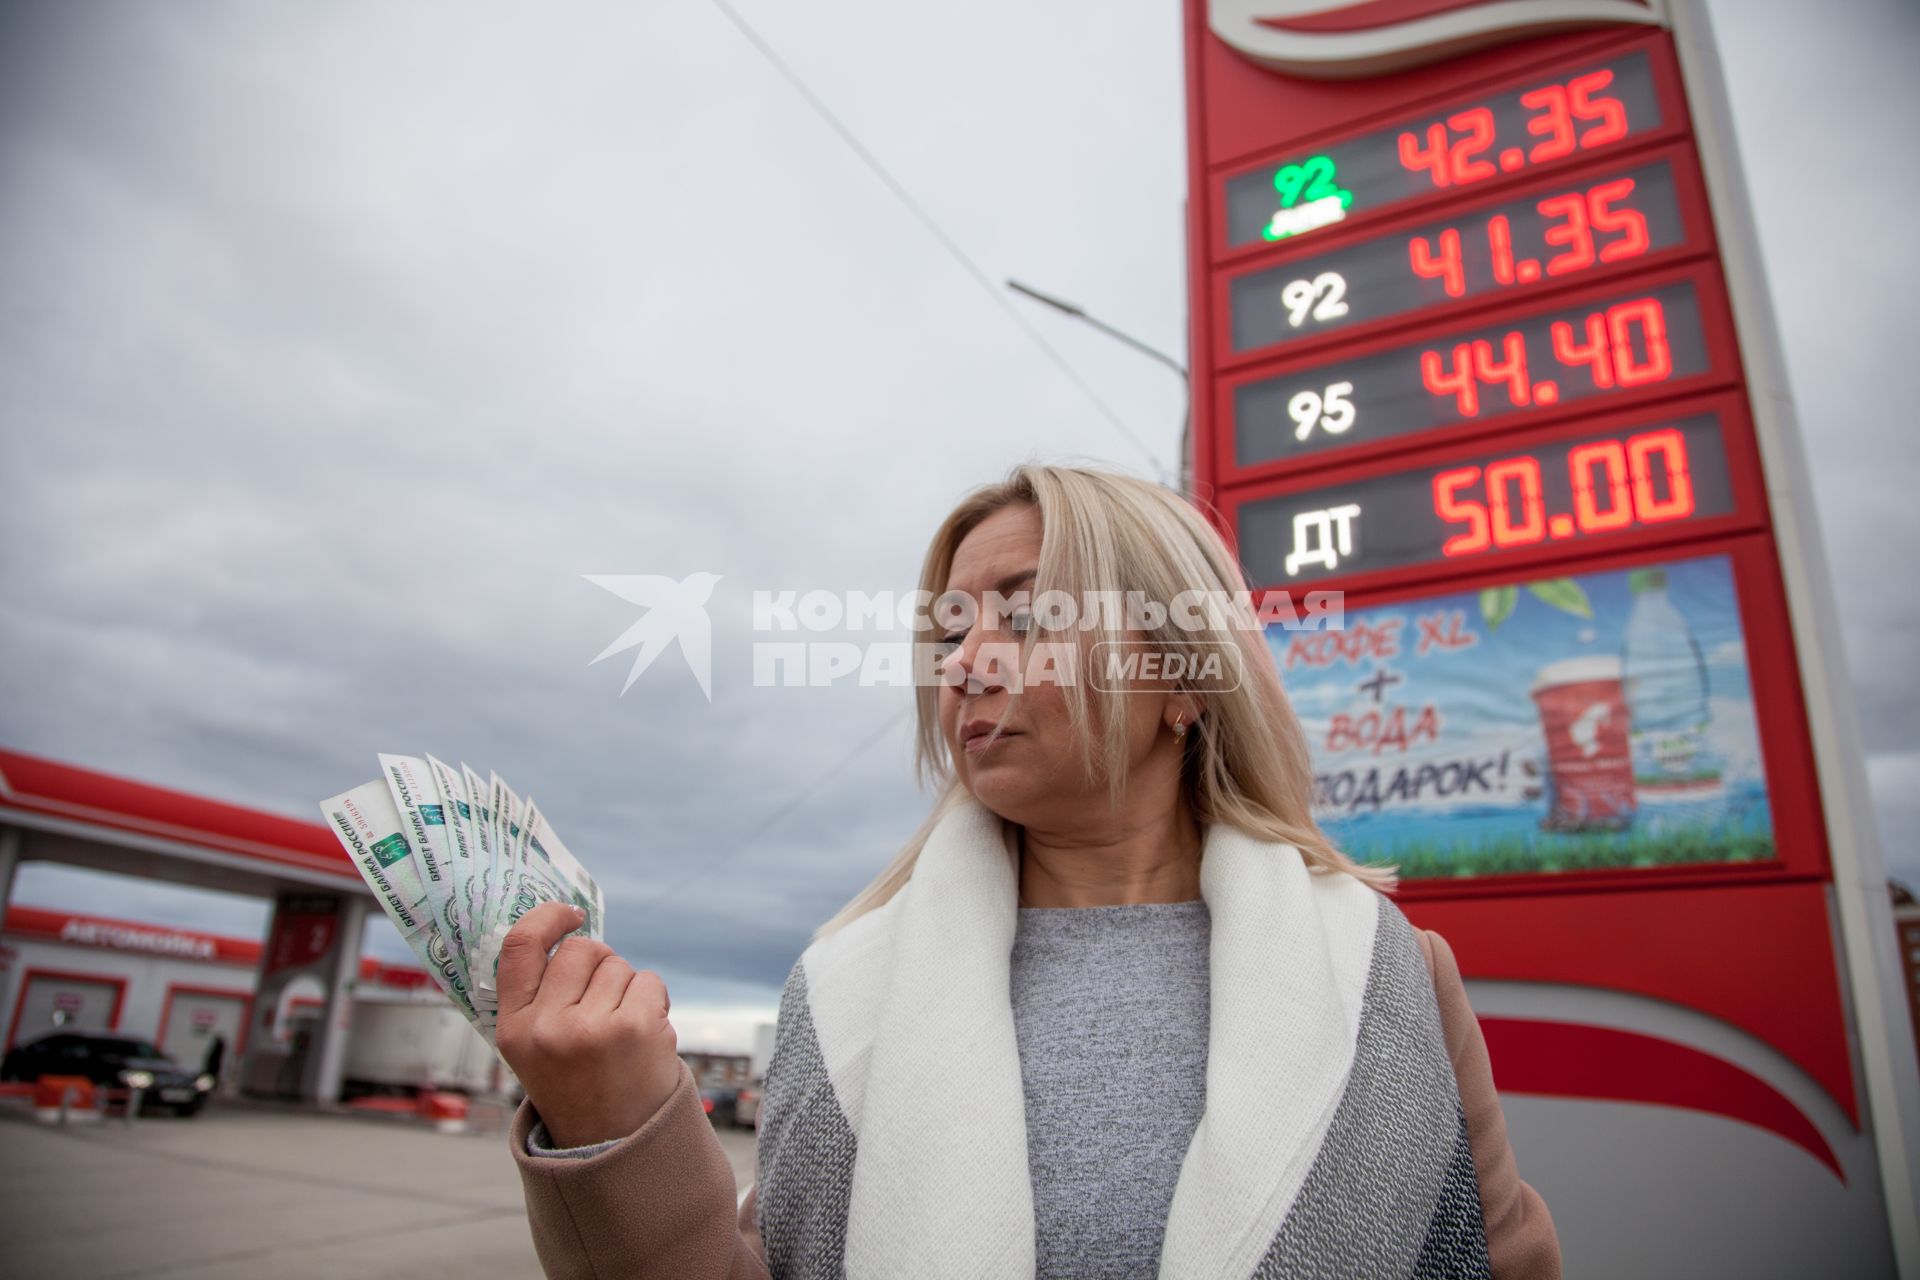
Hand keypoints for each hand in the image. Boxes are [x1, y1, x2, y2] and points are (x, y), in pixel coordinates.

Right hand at [494, 902, 682, 1147]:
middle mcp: (548, 1027)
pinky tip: (644, 1036)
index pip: (519, 946)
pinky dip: (653, 1001)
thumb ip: (540, 997)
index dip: (547, 918)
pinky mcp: (636, 1028)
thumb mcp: (534, 1049)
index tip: (570, 914)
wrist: (615, 1148)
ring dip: (628, 989)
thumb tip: (566, 932)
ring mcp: (592, 1027)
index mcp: (513, 1029)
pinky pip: (649, 982)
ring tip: (621, 1033)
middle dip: (601, 963)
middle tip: (605, 999)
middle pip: (582, 949)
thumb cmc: (577, 1088)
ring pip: (620, 966)